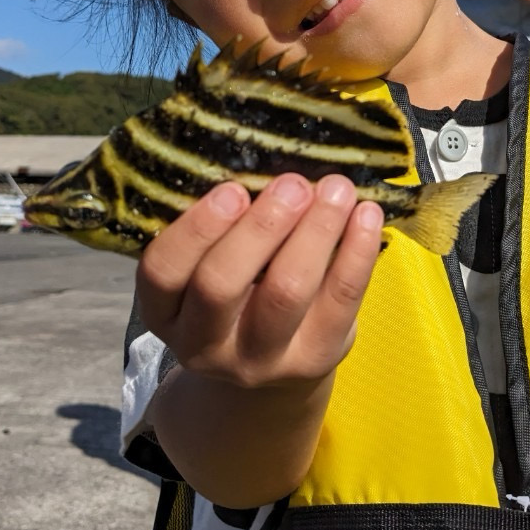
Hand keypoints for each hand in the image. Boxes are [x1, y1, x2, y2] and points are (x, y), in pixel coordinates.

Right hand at [135, 173, 383, 389]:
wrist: (267, 371)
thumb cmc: (235, 294)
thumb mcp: (205, 270)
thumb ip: (220, 229)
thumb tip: (264, 158)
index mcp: (164, 312)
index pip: (162, 271)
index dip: (197, 228)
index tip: (233, 188)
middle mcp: (202, 345)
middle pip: (221, 285)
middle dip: (260, 227)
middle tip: (293, 184)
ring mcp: (259, 360)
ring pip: (285, 293)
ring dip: (315, 231)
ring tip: (337, 189)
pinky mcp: (314, 360)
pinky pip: (340, 302)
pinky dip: (356, 252)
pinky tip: (366, 215)